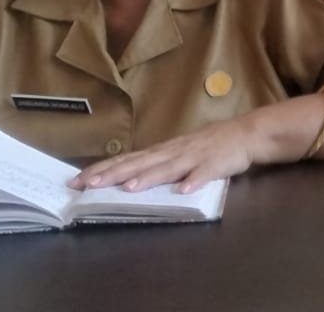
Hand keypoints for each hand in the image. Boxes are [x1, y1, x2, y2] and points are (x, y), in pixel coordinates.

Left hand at [70, 117, 255, 193]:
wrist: (246, 133)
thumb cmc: (209, 145)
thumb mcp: (177, 153)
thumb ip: (156, 164)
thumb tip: (127, 176)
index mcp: (162, 151)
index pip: (126, 160)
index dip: (102, 169)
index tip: (77, 180)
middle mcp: (172, 152)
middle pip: (140, 163)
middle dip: (114, 174)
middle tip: (89, 184)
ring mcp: (194, 157)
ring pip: (168, 168)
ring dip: (149, 178)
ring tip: (130, 188)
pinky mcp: (215, 164)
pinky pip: (204, 174)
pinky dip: (194, 180)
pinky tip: (184, 189)